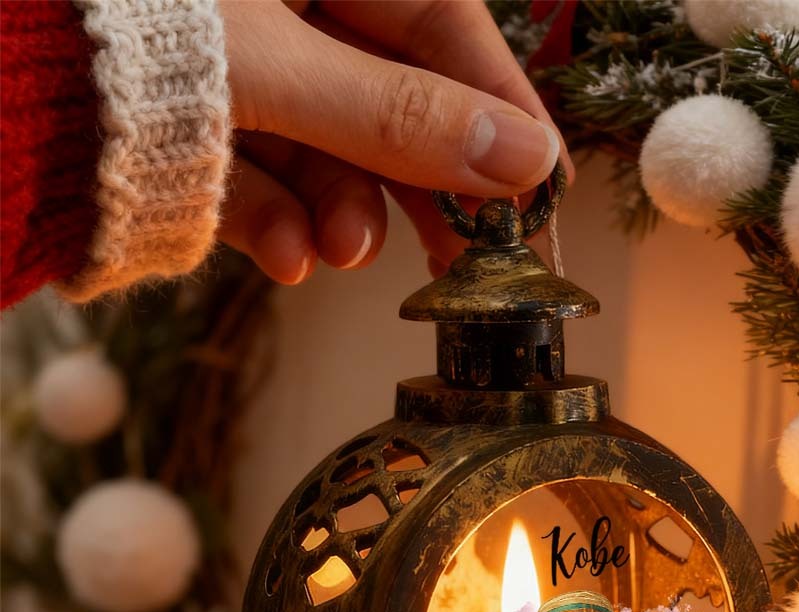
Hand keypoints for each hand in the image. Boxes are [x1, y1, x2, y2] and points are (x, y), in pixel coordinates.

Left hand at [219, 1, 567, 283]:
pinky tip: (287, 256)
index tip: (541, 179)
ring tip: (345, 251)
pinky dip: (275, 222)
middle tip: (468, 255)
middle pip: (389, 99)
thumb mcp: (270, 64)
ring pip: (323, 149)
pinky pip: (256, 176)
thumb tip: (526, 157)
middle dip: (421, 183)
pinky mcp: (192, 128)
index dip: (498, 103)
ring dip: (340, 213)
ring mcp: (233, 65)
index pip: (441, 22)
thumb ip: (395, 116)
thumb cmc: (113, 25)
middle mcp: (282, 5)